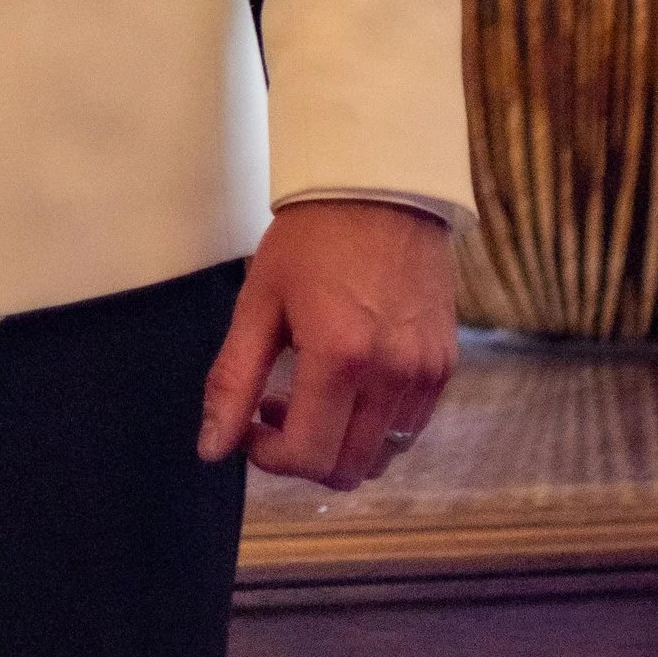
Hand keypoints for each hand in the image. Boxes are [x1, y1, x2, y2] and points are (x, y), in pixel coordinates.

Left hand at [198, 200, 456, 489]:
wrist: (381, 186)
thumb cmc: (311, 237)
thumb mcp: (258, 302)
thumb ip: (234, 380)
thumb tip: (212, 448)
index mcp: (340, 358)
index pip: (308, 456)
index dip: (269, 457)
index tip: (248, 427)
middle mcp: (392, 376)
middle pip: (348, 469)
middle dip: (302, 457)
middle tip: (274, 411)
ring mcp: (426, 374)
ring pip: (383, 455)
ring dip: (340, 445)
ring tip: (310, 395)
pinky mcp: (445, 365)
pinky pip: (410, 427)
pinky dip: (375, 427)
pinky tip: (350, 384)